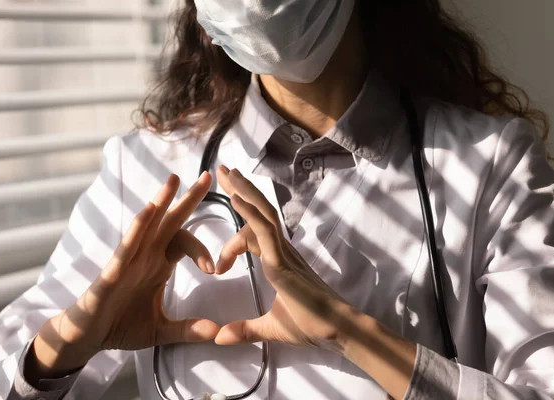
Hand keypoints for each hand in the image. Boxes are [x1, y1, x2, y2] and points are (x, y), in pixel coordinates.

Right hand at [32, 173, 219, 377]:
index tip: (215, 269)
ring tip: (174, 179)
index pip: (184, 242)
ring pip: (146, 225)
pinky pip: (126, 246)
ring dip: (160, 201)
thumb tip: (216, 331)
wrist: (87, 339)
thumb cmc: (121, 327)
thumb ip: (187, 329)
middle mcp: (145, 255)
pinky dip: (137, 229)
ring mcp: (128, 260)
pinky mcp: (112, 271)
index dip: (202, 250)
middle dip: (188, 199)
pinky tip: (148, 211)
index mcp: (158, 264)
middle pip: (170, 222)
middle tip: (207, 176)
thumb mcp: (161, 331)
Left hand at [212, 166, 357, 349]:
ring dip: (244, 191)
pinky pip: (265, 229)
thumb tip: (219, 338)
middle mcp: (281, 250)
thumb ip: (244, 329)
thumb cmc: (310, 325)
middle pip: (260, 211)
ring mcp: (283, 252)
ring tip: (227, 172)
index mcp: (278, 260)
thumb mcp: (269, 328)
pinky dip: (250, 212)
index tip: (218, 268)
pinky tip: (235, 198)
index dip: (233, 240)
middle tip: (224, 171)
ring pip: (263, 213)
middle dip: (241, 190)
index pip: (254, 234)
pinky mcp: (283, 260)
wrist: (335, 331)